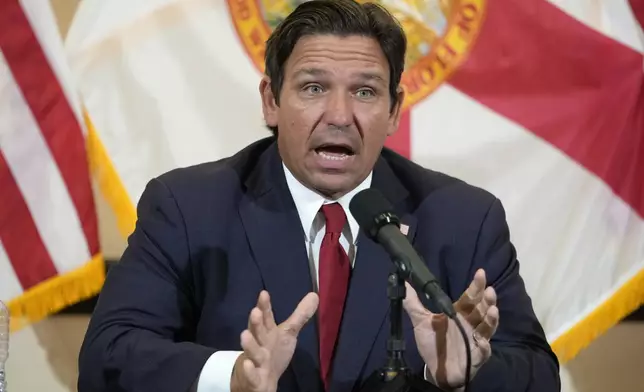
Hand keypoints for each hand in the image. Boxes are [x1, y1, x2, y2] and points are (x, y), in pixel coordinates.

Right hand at [231, 290, 318, 391]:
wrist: (260, 381)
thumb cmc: (273, 352)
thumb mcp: (287, 333)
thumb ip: (299, 316)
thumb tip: (315, 295)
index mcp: (268, 332)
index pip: (266, 317)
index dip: (264, 306)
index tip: (264, 293)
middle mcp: (260, 344)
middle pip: (258, 332)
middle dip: (256, 323)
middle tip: (255, 312)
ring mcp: (256, 361)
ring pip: (252, 352)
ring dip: (249, 344)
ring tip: (244, 334)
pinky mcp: (254, 378)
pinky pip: (251, 375)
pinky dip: (249, 370)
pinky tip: (247, 364)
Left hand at [402, 269, 498, 389]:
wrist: (435, 370)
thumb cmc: (432, 344)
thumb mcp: (420, 321)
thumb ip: (413, 303)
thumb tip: (404, 282)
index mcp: (459, 313)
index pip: (470, 296)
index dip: (476, 285)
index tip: (480, 272)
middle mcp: (470, 324)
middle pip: (482, 309)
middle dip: (487, 299)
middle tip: (489, 289)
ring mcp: (475, 339)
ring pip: (488, 327)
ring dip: (491, 319)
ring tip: (492, 310)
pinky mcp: (476, 356)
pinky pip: (483, 350)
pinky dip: (484, 346)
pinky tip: (483, 342)